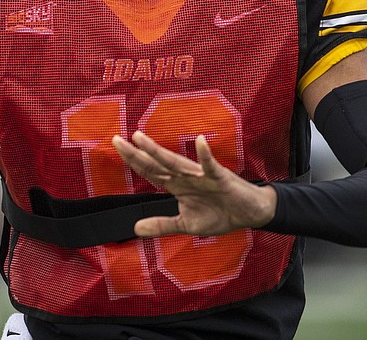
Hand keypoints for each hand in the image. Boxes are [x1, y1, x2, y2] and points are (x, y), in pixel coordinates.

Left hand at [112, 131, 276, 237]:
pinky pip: (211, 165)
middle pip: (157, 163)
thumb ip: (162, 225)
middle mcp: (186, 176)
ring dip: (158, 151)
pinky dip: (205, 155)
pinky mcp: (220, 177)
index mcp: (178, 185)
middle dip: (138, 153)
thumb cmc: (220, 214)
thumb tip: (136, 228)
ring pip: (176, 162)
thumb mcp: (187, 224)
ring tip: (141, 139)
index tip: (117, 145)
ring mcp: (202, 175)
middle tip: (117, 140)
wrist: (249, 214)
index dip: (134, 161)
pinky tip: (200, 142)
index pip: (151, 172)